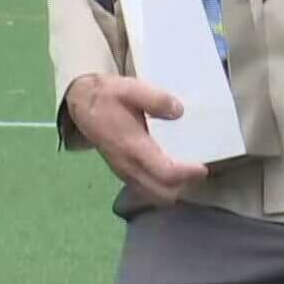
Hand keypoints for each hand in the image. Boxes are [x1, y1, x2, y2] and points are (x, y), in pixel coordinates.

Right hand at [64, 73, 208, 203]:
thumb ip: (156, 99)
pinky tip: (171, 169)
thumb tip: (179, 111)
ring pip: (153, 194)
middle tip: (198, 170)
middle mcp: (128, 165)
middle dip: (183, 185)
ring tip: (187, 170)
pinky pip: (145, 189)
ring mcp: (124, 171)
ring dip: (172, 188)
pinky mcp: (122, 171)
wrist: (81, 105)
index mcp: (133, 146)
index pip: (164, 173)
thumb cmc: (108, 96)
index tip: (202, 168)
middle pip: (162, 193)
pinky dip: (161, 186)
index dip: (186, 174)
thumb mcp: (131, 88)